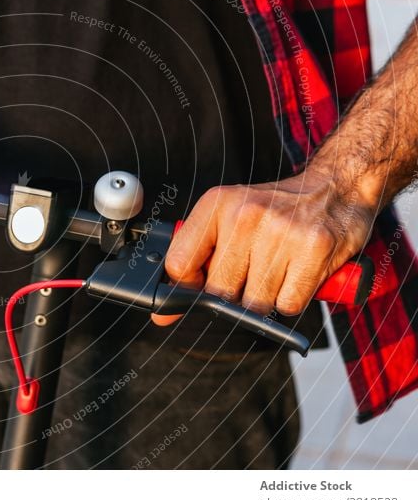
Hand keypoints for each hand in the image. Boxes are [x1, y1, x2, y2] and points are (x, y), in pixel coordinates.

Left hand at [151, 169, 374, 324]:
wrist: (336, 186)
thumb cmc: (277, 208)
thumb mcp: (229, 216)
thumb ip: (195, 259)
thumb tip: (163, 313)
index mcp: (217, 204)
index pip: (179, 263)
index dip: (186, 286)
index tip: (198, 287)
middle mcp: (246, 216)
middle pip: (219, 290)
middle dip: (233, 294)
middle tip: (250, 274)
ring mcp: (281, 233)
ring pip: (254, 302)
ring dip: (265, 298)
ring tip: (276, 270)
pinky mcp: (314, 250)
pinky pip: (287, 305)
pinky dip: (290, 299)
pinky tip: (295, 275)